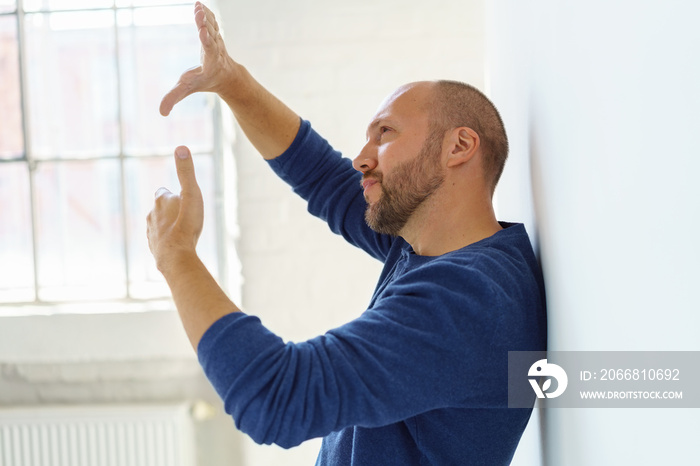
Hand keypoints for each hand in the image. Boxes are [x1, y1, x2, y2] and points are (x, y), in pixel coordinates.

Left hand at [147, 146, 203, 272]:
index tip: (182, 198)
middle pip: (161, 208)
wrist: (176, 257)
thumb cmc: (186, 225)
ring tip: (183, 231)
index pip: (164, 191)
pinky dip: (168, 240)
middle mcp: (151, 214)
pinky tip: (178, 245)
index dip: (173, 194)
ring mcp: (151, 232)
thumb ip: (186, 172)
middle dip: (171, 209)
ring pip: (160, 224)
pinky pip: (161, 240)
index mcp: (161, 200)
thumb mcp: (191, 194)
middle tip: (186, 215)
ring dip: (170, 225)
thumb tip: (181, 147)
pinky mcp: (153, 247)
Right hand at [160, 1, 236, 115]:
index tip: (203, 31)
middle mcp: (216, 49)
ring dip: (205, 16)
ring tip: (198, 7)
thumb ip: (174, 98)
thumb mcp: (188, 89)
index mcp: (210, 62)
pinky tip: (199, 4)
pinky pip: (211, 21)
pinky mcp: (214, 32)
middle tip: (199, 13)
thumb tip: (161, 112)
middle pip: (211, 35)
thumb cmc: (204, 81)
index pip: (209, 50)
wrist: (224, 74)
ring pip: (212, 26)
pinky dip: (206, 12)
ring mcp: (217, 40)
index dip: (206, 40)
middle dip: (206, 25)